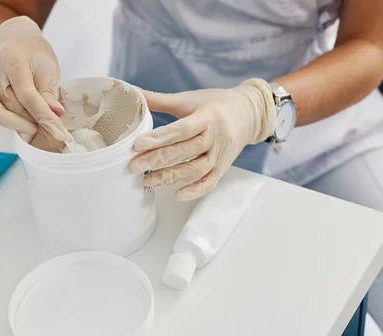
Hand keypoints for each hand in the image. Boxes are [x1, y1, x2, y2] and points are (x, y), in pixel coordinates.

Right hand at [0, 16, 70, 150]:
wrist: (16, 43)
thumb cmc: (33, 56)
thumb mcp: (47, 68)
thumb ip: (49, 93)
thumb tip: (55, 114)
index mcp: (11, 58)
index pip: (26, 93)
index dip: (43, 116)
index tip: (58, 133)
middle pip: (6, 103)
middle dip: (28, 121)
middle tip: (48, 130)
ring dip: (9, 122)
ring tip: (31, 126)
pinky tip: (1, 122)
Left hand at [129, 79, 276, 200]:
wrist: (249, 113)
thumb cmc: (215, 104)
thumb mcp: (189, 98)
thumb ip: (160, 100)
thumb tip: (132, 93)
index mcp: (207, 116)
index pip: (182, 129)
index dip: (159, 138)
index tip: (138, 145)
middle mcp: (216, 136)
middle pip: (185, 151)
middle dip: (158, 160)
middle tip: (134, 166)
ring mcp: (221, 154)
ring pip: (196, 169)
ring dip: (171, 177)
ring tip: (148, 180)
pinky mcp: (224, 167)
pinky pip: (210, 182)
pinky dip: (195, 191)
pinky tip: (177, 195)